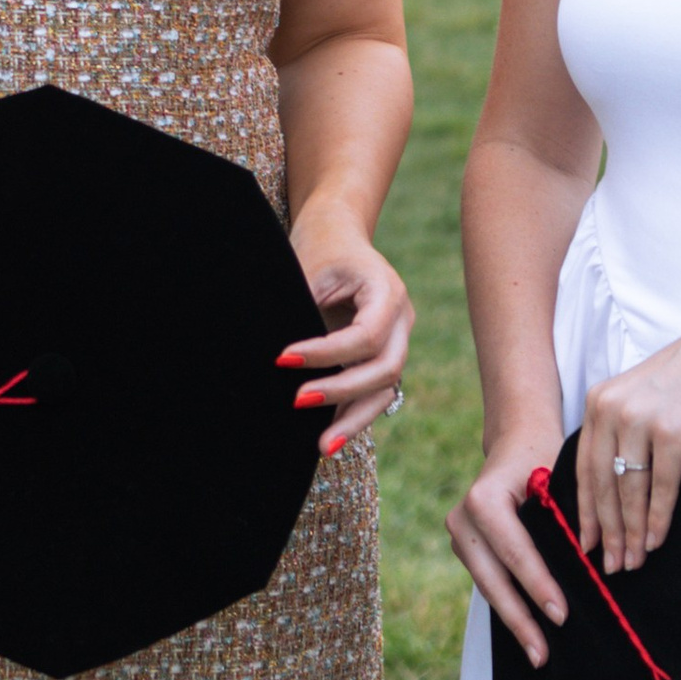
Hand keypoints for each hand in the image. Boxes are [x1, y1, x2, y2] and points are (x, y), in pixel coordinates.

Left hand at [280, 215, 411, 450]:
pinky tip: (328, 437)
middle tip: (297, 402)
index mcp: (387, 292)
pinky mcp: (381, 357)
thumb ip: (302, 314)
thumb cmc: (319, 247)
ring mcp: (396, 341)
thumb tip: (279, 365)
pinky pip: (374, 392)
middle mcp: (400, 320)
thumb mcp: (308, 271)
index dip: (327, 354)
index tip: (283, 358)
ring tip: (322, 447)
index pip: (365, 336)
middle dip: (342, 392)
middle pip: (385, 369)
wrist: (337, 232)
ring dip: (353, 418)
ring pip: (385, 388)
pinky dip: (352, 413)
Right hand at [447, 441, 572, 669]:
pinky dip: (509, 606)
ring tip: (539, 656)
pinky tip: (527, 634)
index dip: (538, 585)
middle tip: (544, 654)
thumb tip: (587, 569)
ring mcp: (460, 534)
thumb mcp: (558, 479)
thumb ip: (564, 520)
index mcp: (484, 498)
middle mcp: (463, 517)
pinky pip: (488, 582)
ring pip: (488, 585)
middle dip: (521, 618)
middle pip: (493, 577)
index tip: (562, 615)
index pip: (515, 550)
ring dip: (514, 620)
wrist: (518, 441)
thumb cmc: (546, 456)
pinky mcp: (466, 547)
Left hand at [578, 299, 680, 571]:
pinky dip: (657, 518)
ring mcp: (640, 419)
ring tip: (633, 562)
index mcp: (600, 400)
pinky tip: (656, 541)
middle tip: (610, 566)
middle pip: (601, 483)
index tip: (586, 543)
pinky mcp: (672, 431)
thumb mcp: (647, 395)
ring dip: (630, 532)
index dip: (585, 510)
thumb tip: (616, 480)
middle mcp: (611, 408)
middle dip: (605, 531)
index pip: (584, 466)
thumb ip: (625, 427)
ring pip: (627, 490)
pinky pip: (660, 486)